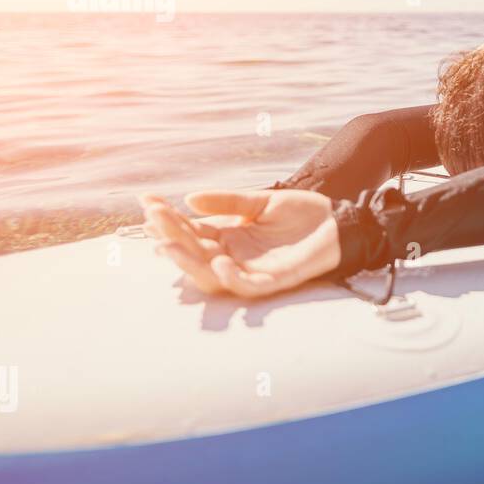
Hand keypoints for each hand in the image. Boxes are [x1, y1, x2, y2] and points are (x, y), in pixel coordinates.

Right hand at [140, 189, 340, 297]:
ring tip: (169, 246)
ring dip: (190, 262)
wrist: (338, 221)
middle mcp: (234, 257)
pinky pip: (248, 285)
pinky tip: (219, 261)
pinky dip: (232, 277)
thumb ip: (228, 201)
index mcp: (228, 237)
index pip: (190, 231)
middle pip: (194, 253)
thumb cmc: (300, 213)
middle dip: (171, 238)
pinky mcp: (276, 280)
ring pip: (213, 275)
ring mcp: (253, 270)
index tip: (146, 202)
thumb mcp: (260, 201)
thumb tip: (190, 198)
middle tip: (150, 221)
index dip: (168, 219)